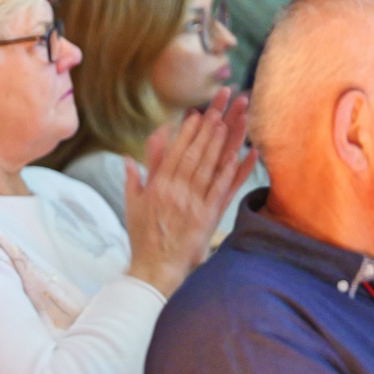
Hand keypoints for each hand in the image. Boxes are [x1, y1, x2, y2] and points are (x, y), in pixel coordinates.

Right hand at [124, 88, 256, 295]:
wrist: (155, 268)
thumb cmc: (143, 237)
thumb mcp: (133, 205)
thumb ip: (135, 178)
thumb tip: (130, 157)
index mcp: (158, 187)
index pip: (176, 153)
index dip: (189, 132)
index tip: (198, 113)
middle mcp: (177, 192)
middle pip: (196, 153)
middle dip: (210, 126)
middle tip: (222, 105)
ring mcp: (194, 203)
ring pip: (211, 166)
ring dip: (223, 141)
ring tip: (234, 119)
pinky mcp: (209, 217)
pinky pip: (223, 189)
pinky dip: (233, 171)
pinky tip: (243, 154)